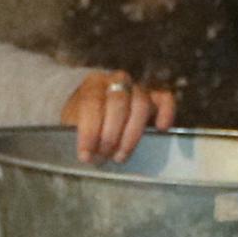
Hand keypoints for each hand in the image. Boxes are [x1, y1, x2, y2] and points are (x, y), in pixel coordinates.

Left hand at [64, 68, 178, 163]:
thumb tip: (85, 153)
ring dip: (131, 134)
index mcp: (92, 84)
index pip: (92, 102)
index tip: (85, 155)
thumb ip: (75, 131)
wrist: (95, 114)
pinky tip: (161, 128)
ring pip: (141, 103)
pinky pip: (164, 98)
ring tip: (120, 156)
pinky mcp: (154, 97)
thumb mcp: (71, 124)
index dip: (89, 131)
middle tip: (103, 156)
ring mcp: (137, 87)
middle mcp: (116, 80)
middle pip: (118, 103)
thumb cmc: (82, 121)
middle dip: (110, 135)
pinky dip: (166, 111)